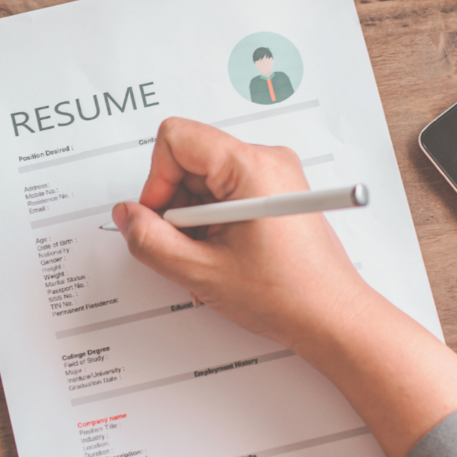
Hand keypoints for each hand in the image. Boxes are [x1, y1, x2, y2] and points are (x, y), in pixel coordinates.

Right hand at [112, 117, 456, 456]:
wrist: (332, 318)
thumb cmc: (287, 295)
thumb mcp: (201, 270)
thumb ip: (149, 240)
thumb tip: (125, 215)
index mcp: (252, 166)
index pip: (176, 138)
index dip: (156, 180)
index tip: (160, 219)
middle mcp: (265, 160)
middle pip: (188, 160)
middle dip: (174, 205)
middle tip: (188, 245)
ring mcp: (271, 176)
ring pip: (202, 180)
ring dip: (192, 219)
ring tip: (210, 255)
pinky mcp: (272, 192)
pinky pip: (221, 193)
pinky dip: (209, 223)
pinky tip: (221, 253)